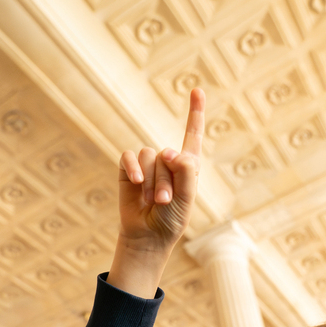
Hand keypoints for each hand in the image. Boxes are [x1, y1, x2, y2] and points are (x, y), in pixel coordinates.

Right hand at [118, 89, 204, 252]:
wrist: (148, 236)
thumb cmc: (171, 220)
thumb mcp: (187, 198)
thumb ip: (185, 172)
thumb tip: (170, 150)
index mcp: (187, 165)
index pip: (192, 135)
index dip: (195, 112)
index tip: (197, 90)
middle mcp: (167, 161)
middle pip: (168, 154)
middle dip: (167, 180)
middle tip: (165, 202)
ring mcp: (147, 165)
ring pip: (150, 156)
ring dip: (153, 181)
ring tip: (154, 201)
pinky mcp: (128, 169)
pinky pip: (129, 157)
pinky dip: (133, 169)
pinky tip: (135, 181)